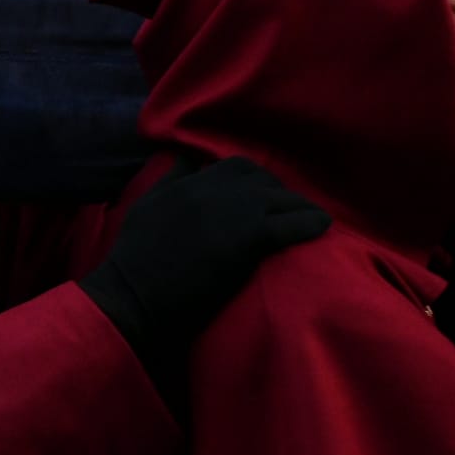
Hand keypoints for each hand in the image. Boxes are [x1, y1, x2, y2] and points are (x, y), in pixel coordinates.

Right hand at [79, 156, 329, 375]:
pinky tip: (321, 227)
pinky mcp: (251, 238)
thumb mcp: (144, 206)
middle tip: (285, 211)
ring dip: (297, 207)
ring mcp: (234, 211)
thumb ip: (168, 180)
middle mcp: (214, 188)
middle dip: (277, 191)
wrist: (134, 295)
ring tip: (308, 220)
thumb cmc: (133, 260)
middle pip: (262, 178)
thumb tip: (184, 159)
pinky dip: (310, 223)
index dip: (252, 181)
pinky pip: (292, 223)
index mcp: (187, 182)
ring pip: (281, 198)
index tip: (259, 197)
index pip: (233, 167)